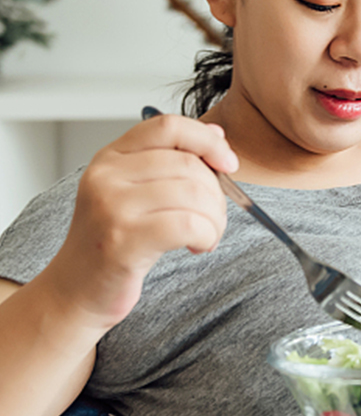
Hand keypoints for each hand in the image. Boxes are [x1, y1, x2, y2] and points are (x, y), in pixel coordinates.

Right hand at [49, 114, 238, 328]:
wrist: (77, 289)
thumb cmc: (114, 242)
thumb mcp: (137, 193)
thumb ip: (172, 162)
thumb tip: (217, 134)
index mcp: (111, 156)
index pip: (168, 126)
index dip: (207, 140)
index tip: (229, 163)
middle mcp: (107, 175)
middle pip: (188, 164)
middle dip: (217, 194)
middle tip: (214, 218)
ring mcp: (112, 206)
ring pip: (193, 194)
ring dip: (214, 219)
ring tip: (206, 235)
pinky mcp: (123, 240)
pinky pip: (188, 225)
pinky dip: (206, 235)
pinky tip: (198, 246)